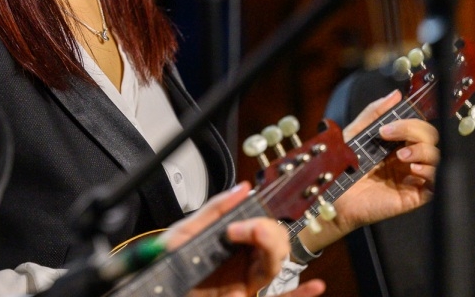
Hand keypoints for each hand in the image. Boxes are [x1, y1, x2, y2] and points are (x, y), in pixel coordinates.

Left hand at [161, 184, 324, 296]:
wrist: (158, 290)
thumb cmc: (170, 263)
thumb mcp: (186, 232)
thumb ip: (214, 210)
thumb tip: (243, 187)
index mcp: (232, 239)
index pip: (261, 223)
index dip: (260, 217)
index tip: (243, 218)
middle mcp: (244, 259)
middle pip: (275, 242)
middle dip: (266, 230)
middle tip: (241, 229)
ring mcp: (248, 281)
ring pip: (275, 264)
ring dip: (273, 248)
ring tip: (257, 235)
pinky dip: (302, 294)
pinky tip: (316, 287)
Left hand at [301, 90, 438, 255]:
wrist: (332, 195)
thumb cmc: (341, 166)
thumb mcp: (355, 133)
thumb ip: (374, 113)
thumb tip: (396, 94)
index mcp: (396, 143)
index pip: (418, 126)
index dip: (409, 121)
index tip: (386, 127)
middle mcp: (407, 158)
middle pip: (430, 138)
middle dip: (415, 131)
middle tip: (388, 136)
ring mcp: (411, 176)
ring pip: (437, 157)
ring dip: (423, 151)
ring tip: (401, 156)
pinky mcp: (414, 195)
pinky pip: (436, 183)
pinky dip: (430, 172)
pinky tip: (413, 169)